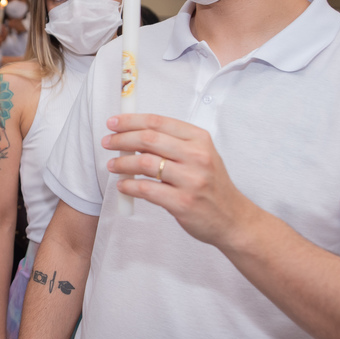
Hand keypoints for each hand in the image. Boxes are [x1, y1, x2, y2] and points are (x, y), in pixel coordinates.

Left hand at [103, 113, 258, 247]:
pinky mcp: (182, 202)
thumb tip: (135, 135)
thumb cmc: (211, 185)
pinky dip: (129, 186)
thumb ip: (174, 144)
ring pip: (145, 163)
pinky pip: (146, 189)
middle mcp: (197, 156)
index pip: (158, 122)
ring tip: (112, 164)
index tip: (113, 122)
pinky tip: (123, 185)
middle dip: (122, 139)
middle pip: (148, 139)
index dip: (131, 120)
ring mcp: (191, 180)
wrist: (232, 218)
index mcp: (200, 139)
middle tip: (107, 142)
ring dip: (122, 162)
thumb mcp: (201, 155)